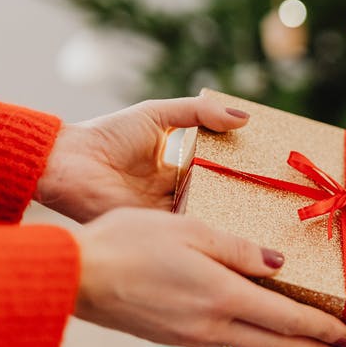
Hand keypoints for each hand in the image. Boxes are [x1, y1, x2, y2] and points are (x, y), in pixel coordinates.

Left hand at [36, 96, 249, 223]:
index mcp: (174, 171)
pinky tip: (239, 230)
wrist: (67, 162)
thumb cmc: (107, 135)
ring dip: (231, 217)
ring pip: (206, 218)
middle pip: (215, 200)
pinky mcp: (154, 230)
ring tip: (268, 216)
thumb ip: (200, 113)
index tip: (268, 172)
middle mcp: (171, 196)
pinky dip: (209, 233)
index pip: (215, 175)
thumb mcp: (159, 114)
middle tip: (277, 199)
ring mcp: (163, 215)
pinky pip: (188, 233)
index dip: (239, 174)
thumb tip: (244, 117)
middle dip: (242, 200)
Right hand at [74, 207, 345, 346]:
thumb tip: (281, 265)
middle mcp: (210, 324)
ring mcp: (190, 336)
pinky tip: (261, 341)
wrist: (73, 276)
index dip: (320, 328)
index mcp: (221, 295)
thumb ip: (240, 248)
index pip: (286, 319)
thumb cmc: (129, 241)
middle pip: (275, 346)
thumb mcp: (191, 229)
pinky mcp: (173, 338)